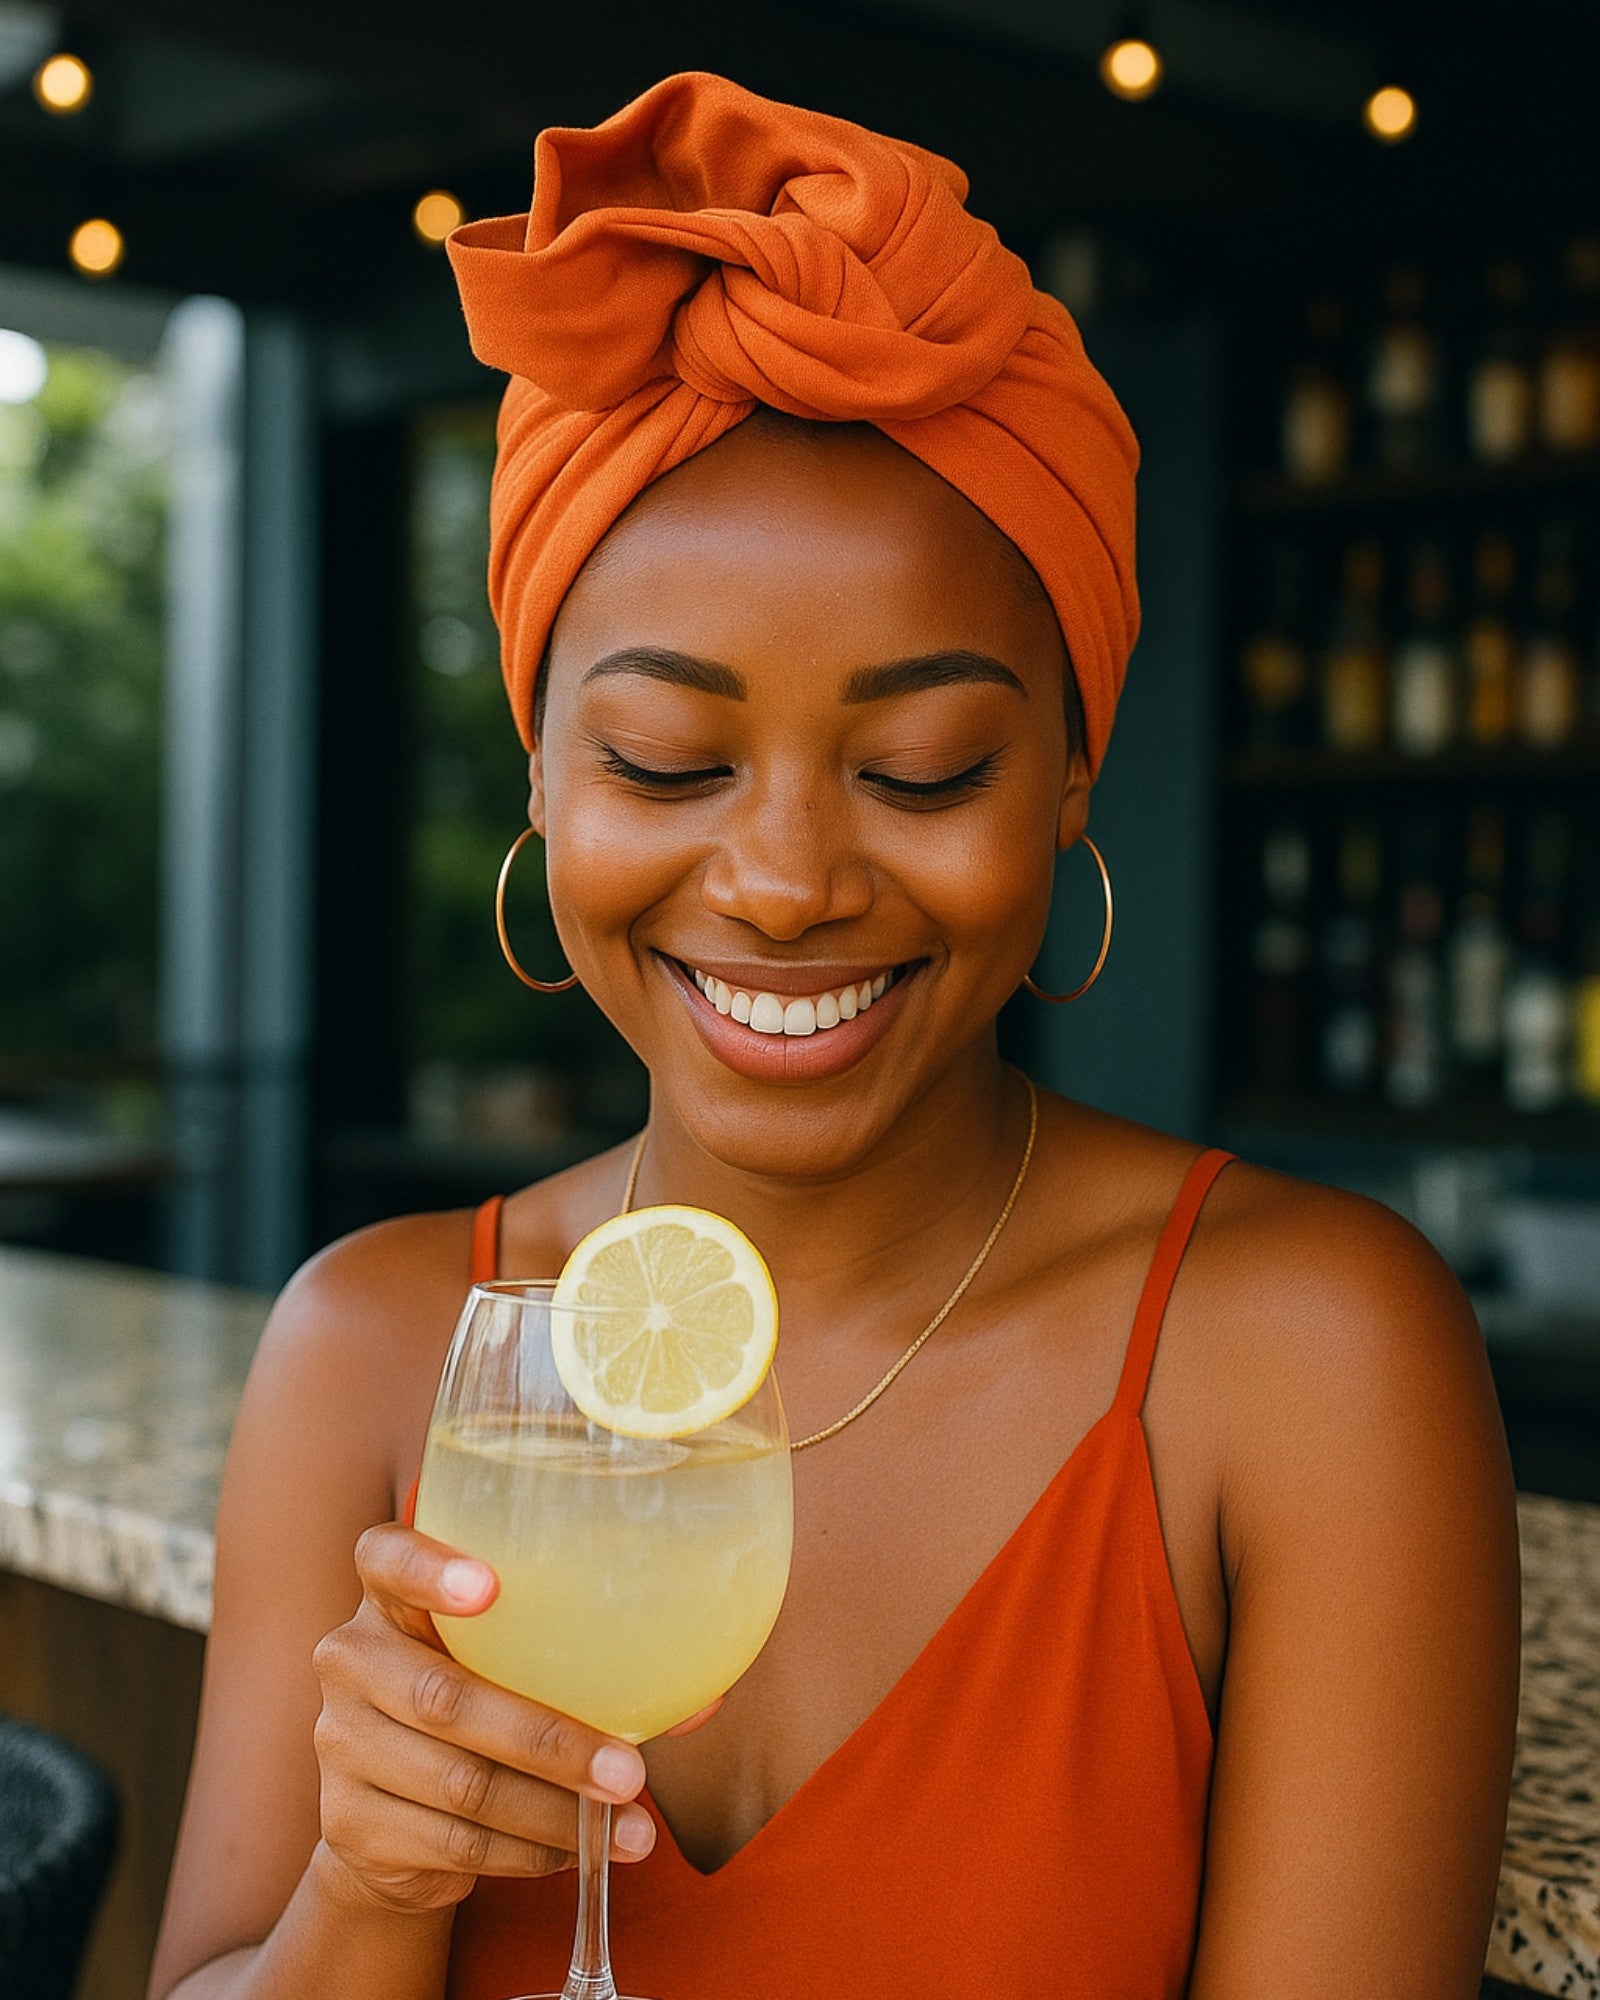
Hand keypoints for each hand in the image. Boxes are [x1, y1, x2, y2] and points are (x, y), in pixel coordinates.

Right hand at [310, 1522, 676, 1915]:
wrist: (393, 1817)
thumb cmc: (481, 1703)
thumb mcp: (515, 1664)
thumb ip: (593, 1661)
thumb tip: (704, 1697)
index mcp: (390, 1596)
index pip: (385, 1557)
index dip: (430, 1568)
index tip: (490, 1586)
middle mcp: (352, 1659)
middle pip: (446, 1697)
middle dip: (549, 1740)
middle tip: (629, 1772)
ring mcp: (341, 1745)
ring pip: (460, 1783)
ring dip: (556, 1813)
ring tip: (630, 1829)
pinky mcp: (349, 1824)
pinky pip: (455, 1843)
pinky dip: (530, 1852)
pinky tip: (578, 1851)